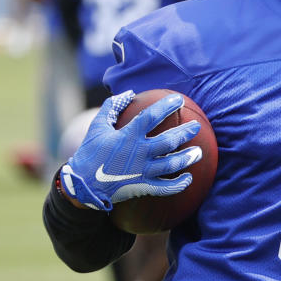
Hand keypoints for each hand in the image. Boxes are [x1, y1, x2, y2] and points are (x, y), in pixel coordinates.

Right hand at [59, 90, 201, 210]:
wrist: (82, 185)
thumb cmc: (90, 152)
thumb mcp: (97, 126)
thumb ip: (111, 107)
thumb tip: (129, 93)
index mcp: (127, 136)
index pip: (151, 117)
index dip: (166, 106)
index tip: (178, 99)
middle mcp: (138, 153)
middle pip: (168, 141)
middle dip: (185, 132)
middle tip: (196, 126)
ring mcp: (141, 172)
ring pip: (171, 164)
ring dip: (187, 158)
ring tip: (198, 152)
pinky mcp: (142, 187)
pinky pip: (165, 187)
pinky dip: (179, 184)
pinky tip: (188, 178)